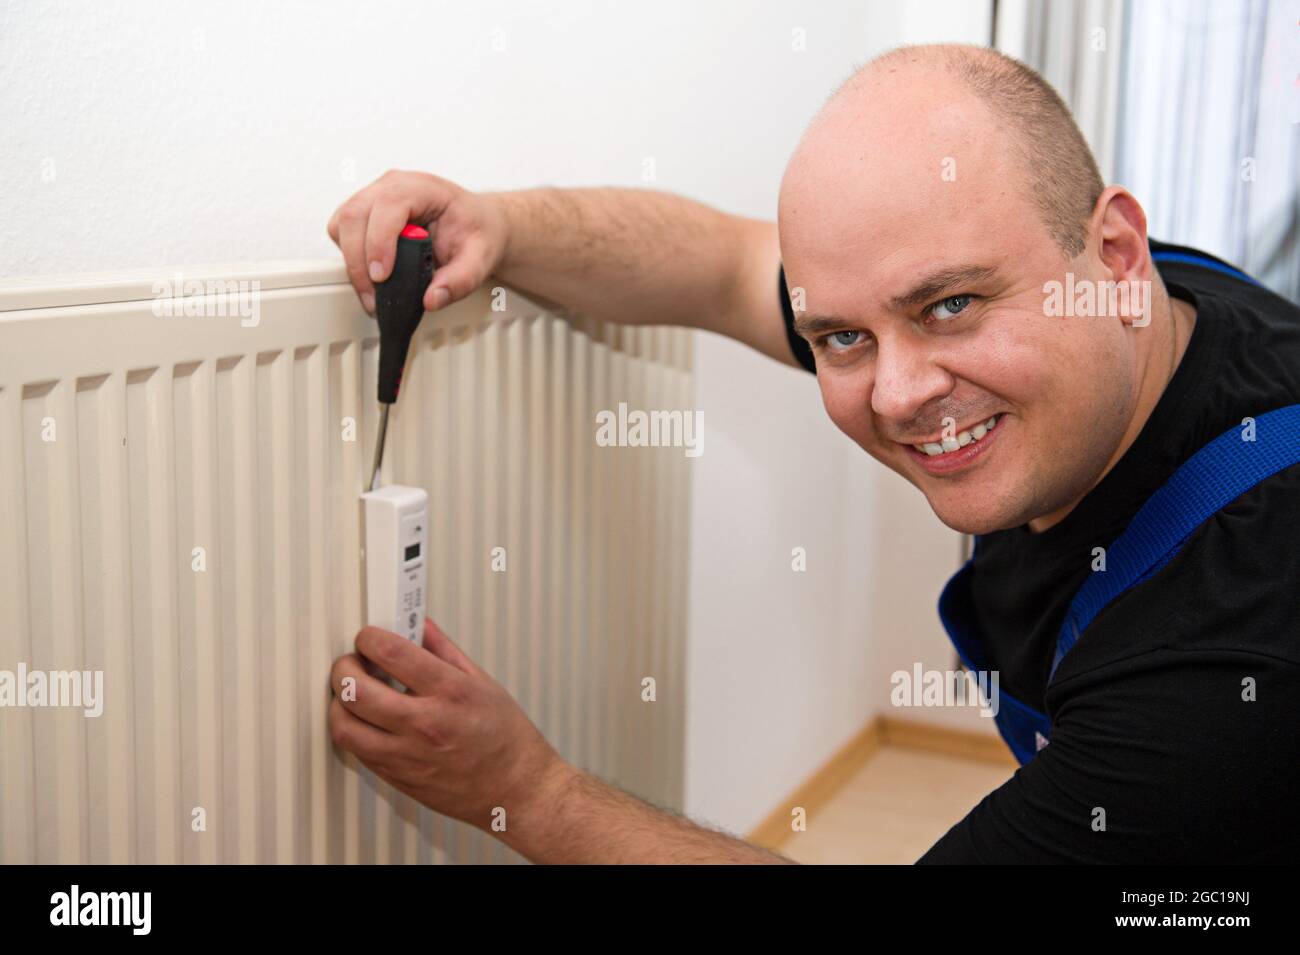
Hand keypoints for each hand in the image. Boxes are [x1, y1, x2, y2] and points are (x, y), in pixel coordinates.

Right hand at [326, 170, 508, 315]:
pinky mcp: (366, 214)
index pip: (389, 205)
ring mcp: (375, 197)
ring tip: (374, 292)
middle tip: (374, 297)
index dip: (379, 241)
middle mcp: (393, 186)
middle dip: (359, 261)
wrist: (477, 224)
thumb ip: (460, 281)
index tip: (382, 276)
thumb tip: (432, 299)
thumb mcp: (481, 258)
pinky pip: (343, 232)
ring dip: (352, 262)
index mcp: (423, 188)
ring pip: (343, 223)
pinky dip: (351, 258)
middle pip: (355, 215)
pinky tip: (372, 275)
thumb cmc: (476, 231)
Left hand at [328, 618, 570, 833]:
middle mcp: (424, 723)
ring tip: (352, 693)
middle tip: (351, 662)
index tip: (368, 636)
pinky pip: (356, 750)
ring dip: (339, 702)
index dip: (369, 637)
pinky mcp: (397, 777)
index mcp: (450, 691)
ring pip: (344, 725)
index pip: (390, 653)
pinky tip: (366, 719)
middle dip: (343, 667)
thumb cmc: (505, 737)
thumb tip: (417, 624)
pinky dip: (353, 729)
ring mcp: (407, 755)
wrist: (515, 789)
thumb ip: (443, 649)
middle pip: (355, 689)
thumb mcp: (482, 681)